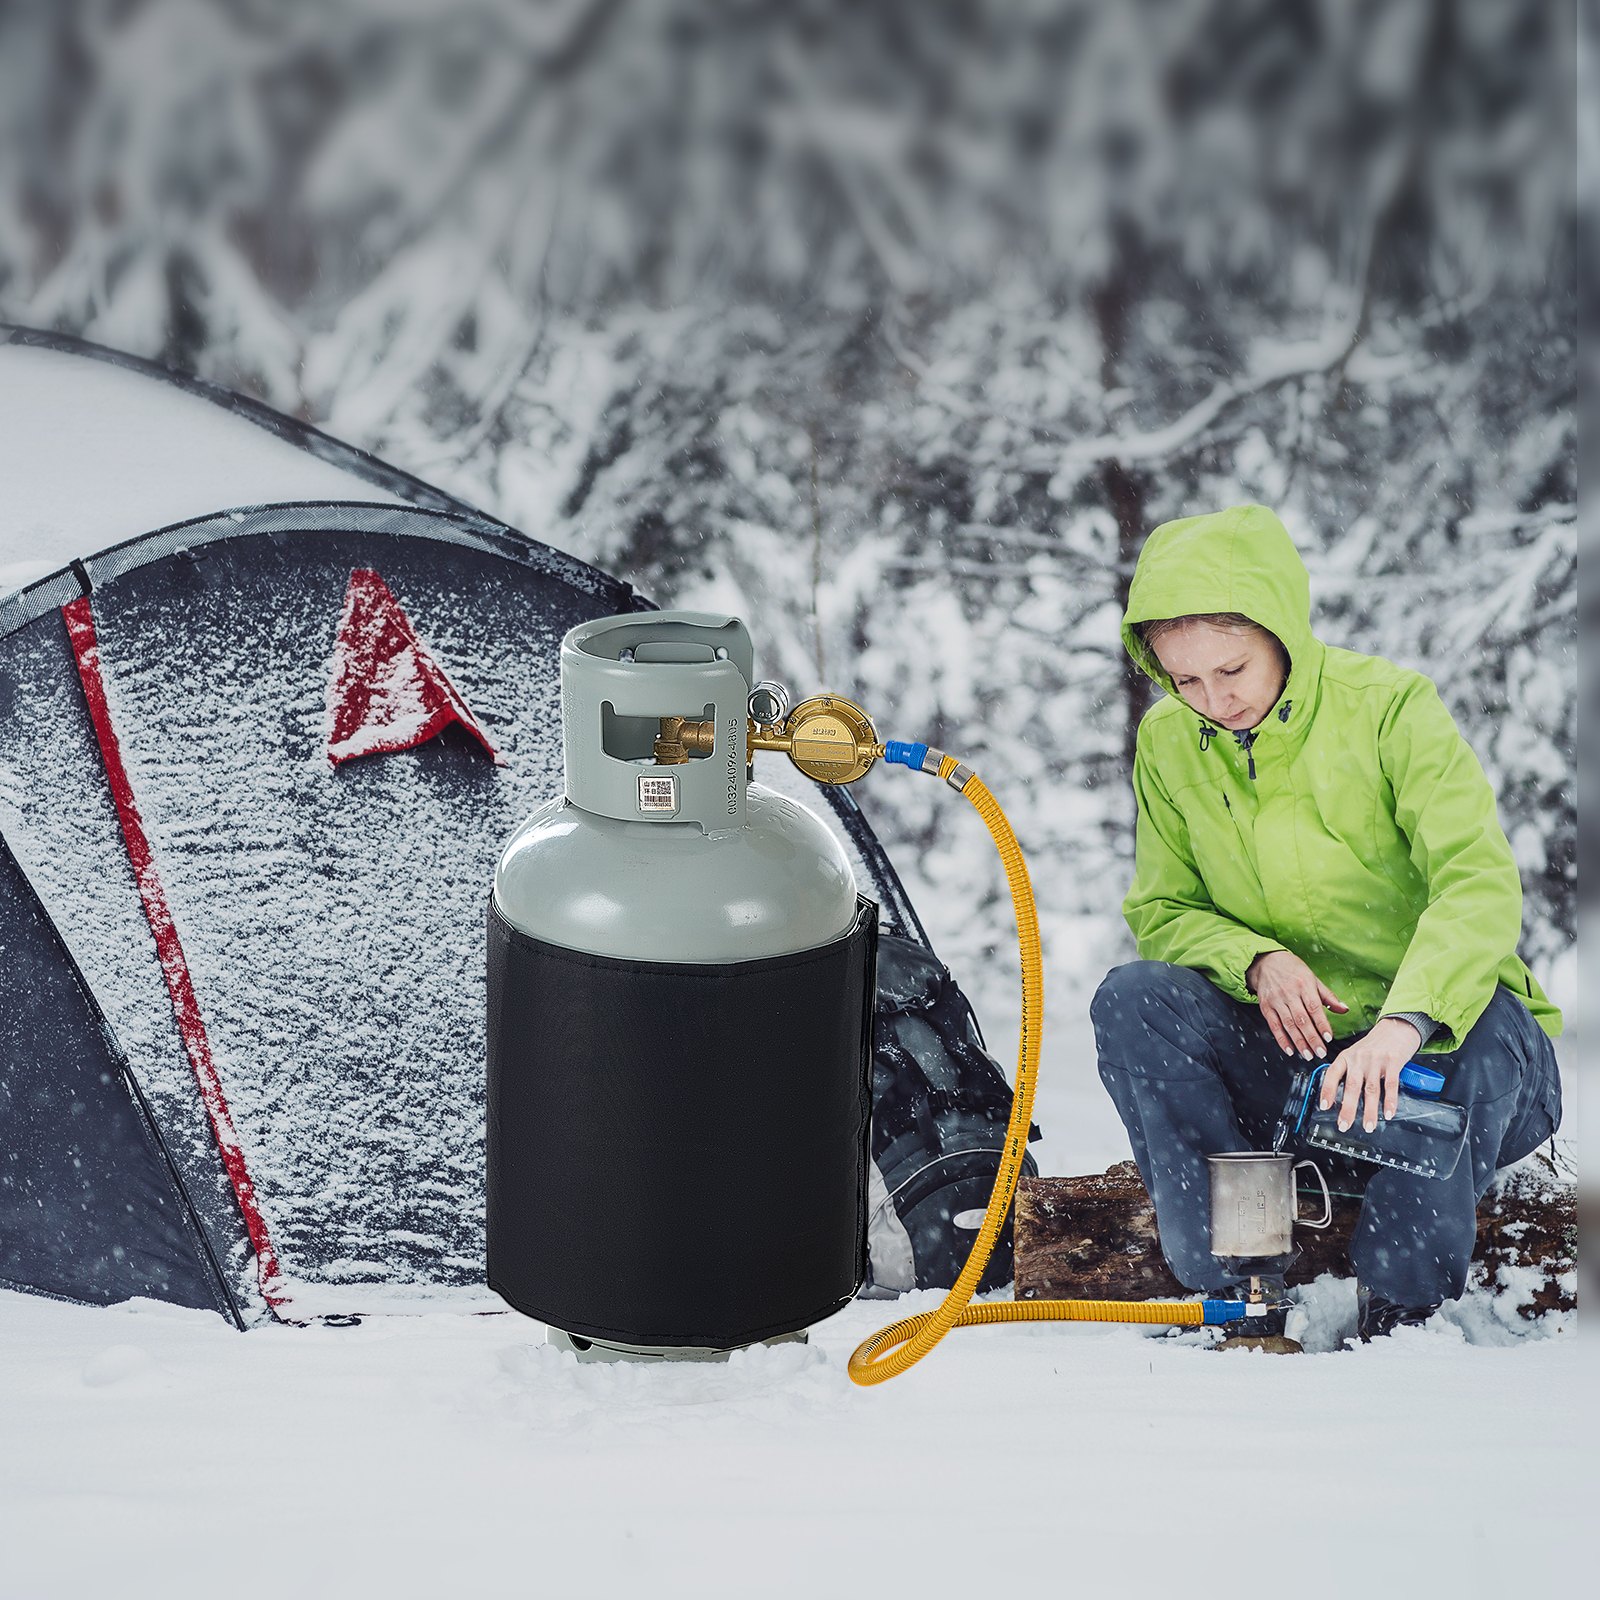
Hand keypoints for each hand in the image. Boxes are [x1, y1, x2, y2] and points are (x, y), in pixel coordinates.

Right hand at [1246, 950, 1349, 1060]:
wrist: (1266, 962)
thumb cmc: (1293, 970)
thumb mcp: (1313, 978)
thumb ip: (1328, 996)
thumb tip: (1344, 1009)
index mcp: (1304, 985)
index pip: (1314, 1007)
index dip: (1322, 1024)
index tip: (1329, 1037)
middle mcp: (1289, 993)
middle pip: (1301, 1019)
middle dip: (1312, 1038)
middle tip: (1320, 1052)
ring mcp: (1276, 1000)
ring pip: (1288, 1025)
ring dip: (1298, 1042)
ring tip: (1308, 1054)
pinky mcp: (1266, 1006)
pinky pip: (1274, 1025)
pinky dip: (1281, 1039)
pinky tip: (1289, 1050)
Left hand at [1318, 1018, 1422, 1132]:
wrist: (1396, 1027)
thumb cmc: (1375, 1045)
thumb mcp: (1356, 1054)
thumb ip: (1349, 1071)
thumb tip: (1340, 1095)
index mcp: (1346, 1056)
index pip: (1332, 1074)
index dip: (1327, 1091)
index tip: (1324, 1106)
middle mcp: (1359, 1058)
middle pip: (1351, 1086)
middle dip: (1347, 1109)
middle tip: (1344, 1125)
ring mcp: (1376, 1060)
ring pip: (1371, 1089)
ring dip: (1370, 1111)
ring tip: (1369, 1126)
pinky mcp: (1393, 1062)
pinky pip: (1390, 1085)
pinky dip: (1390, 1101)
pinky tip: (1388, 1113)